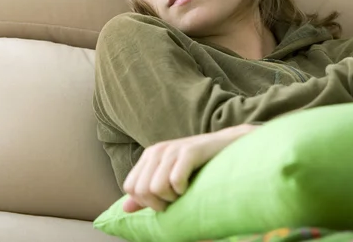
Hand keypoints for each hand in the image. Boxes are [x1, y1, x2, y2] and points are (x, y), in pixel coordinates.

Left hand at [122, 124, 258, 212]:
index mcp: (149, 155)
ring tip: (184, 191)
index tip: (164, 201)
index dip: (145, 201)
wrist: (227, 145)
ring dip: (171, 198)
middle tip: (176, 198)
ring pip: (156, 188)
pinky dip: (182, 190)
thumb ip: (147, 192)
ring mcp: (173, 149)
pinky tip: (190, 185)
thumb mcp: (168, 177)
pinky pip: (175, 180)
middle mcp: (158, 150)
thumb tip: (125, 208)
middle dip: (158, 203)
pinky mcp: (190, 151)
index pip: (131, 187)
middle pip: (142, 190)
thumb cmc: (198, 166)